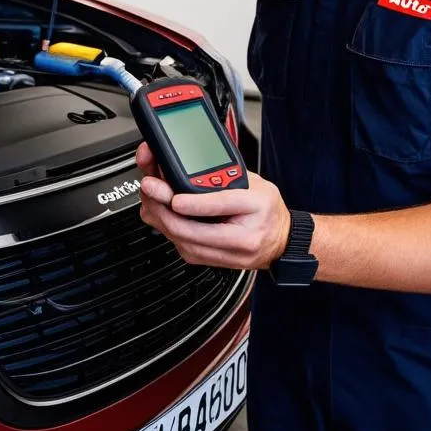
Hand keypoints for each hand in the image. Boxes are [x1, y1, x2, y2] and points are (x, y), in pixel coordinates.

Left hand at [135, 143, 291, 270]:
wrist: (281, 240)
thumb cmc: (267, 210)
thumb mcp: (255, 185)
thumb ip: (225, 179)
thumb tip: (191, 171)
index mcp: (253, 214)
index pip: (220, 207)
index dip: (193, 204)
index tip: (175, 197)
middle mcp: (237, 241)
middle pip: (189, 229)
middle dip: (162, 207)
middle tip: (149, 186)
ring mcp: (220, 254)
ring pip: (180, 240)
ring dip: (158, 216)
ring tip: (149, 194)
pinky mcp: (208, 260)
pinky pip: (179, 244)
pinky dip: (165, 226)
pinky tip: (158, 209)